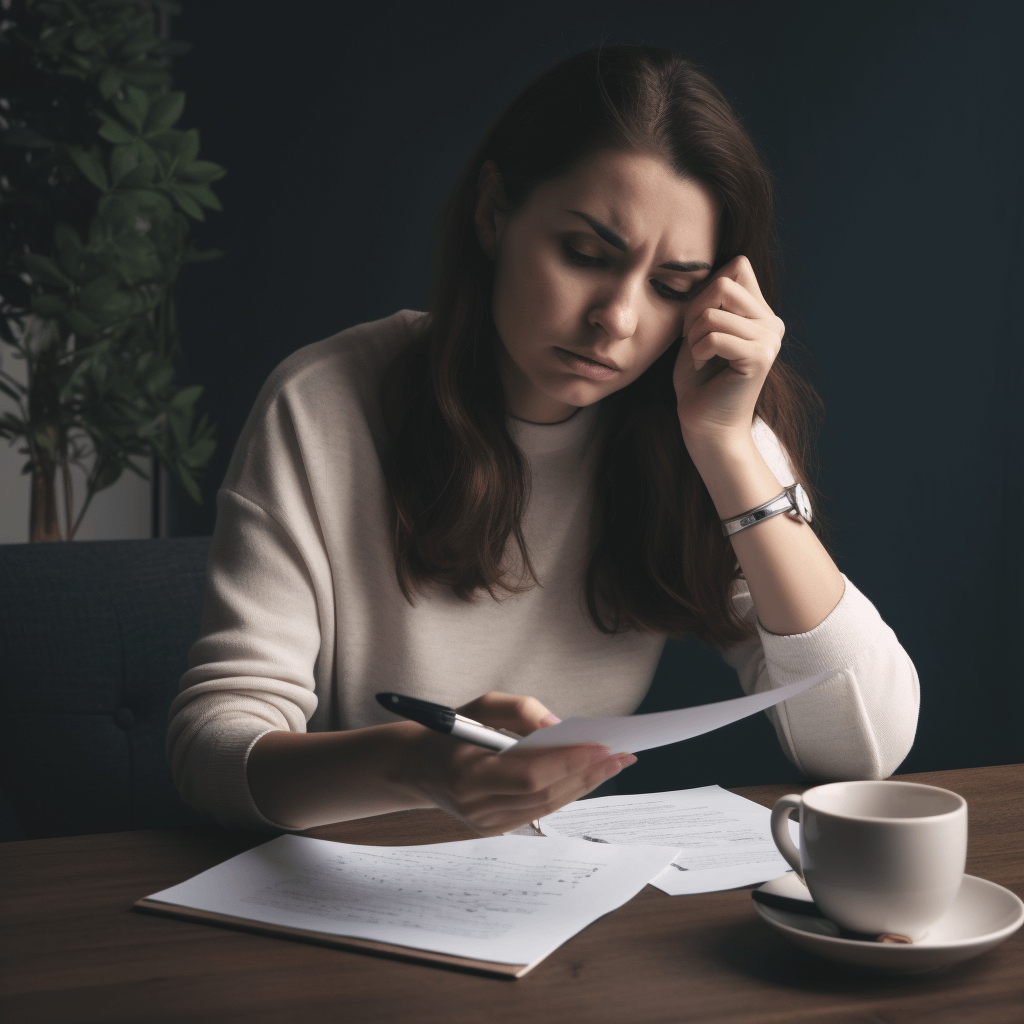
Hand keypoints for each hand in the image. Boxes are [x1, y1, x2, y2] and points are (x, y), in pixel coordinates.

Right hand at [402, 691, 634, 835]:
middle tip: (621, 755)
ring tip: (613, 765)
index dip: (569, 761)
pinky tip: (586, 777)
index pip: (531, 774)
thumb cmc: (448, 730)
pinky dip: (565, 793)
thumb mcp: (480, 706)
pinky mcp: (493, 828)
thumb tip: (561, 728)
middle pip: (545, 794)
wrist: (414, 766)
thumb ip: (521, 710)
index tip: (602, 745)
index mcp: (469, 775)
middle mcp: (477, 806)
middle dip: (587, 773)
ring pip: (547, 806)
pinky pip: (538, 810)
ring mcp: (485, 822)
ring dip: (583, 785)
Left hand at [673, 255, 784, 449]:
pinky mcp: (760, 358)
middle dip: (694, 310)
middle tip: (691, 339)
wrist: (706, 424)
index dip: (704, 288)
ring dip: (693, 335)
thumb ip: (711, 299)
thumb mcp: (700, 329)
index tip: (695, 321)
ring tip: (698, 356)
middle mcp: (772, 322)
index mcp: (760, 313)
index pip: (737, 265)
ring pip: (714, 311)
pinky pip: (715, 336)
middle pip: (724, 282)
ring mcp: (769, 339)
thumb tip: (714, 272)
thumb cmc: (698, 380)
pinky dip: (698, 350)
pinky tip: (702, 365)